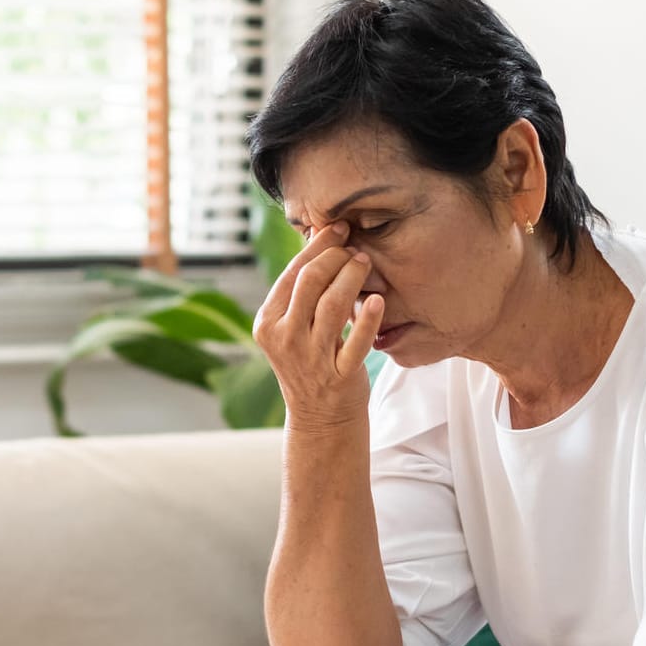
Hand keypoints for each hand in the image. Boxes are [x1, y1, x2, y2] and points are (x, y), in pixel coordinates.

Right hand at [253, 222, 384, 428]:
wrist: (319, 418)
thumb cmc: (310, 361)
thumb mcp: (292, 327)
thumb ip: (300, 289)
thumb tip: (319, 233)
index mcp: (268, 322)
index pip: (293, 272)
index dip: (319, 245)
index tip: (339, 227)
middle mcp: (284, 339)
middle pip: (311, 282)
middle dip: (337, 257)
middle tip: (356, 249)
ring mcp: (311, 359)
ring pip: (333, 305)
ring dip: (353, 276)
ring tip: (365, 264)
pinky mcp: (338, 376)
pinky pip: (356, 342)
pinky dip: (368, 319)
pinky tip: (377, 300)